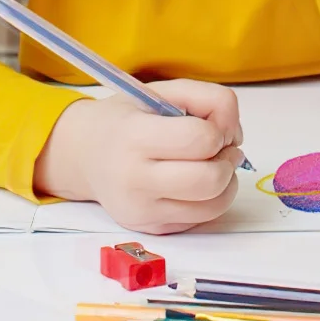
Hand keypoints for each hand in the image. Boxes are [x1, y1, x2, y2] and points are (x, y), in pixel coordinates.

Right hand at [34, 80, 244, 234]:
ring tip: (214, 163)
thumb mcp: (165, 91)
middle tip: (221, 147)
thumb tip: (234, 135)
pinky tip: (197, 182)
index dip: (219, 129)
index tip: (212, 125)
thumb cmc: (130, 118)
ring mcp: (142, 211)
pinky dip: (211, 199)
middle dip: (228, 160)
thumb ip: (210, 99)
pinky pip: (201, 219)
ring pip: (213, 206)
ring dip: (227, 182)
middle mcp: (134, 180)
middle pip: (210, 180)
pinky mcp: (152, 229)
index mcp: (135, 137)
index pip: (199, 140)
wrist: (85, 155)